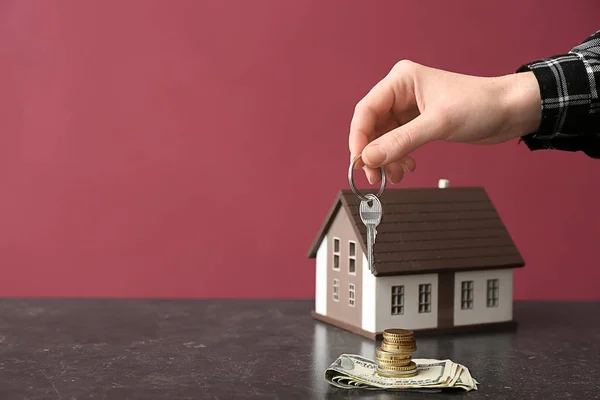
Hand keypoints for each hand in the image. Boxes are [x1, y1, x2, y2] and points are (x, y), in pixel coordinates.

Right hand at [349, 60, 540, 183]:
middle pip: (371, 126)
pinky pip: (396, 143)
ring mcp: (408, 108)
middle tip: (374, 177)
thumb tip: (369, 157)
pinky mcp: (418, 123)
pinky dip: (397, 158)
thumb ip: (401, 141)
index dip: (359, 138)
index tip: (359, 162)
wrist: (511, 110)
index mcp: (401, 80)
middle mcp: (401, 92)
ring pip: (383, 138)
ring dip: (385, 159)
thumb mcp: (438, 124)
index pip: (366, 110)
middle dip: (372, 153)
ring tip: (394, 176)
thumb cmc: (481, 105)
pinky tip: (406, 168)